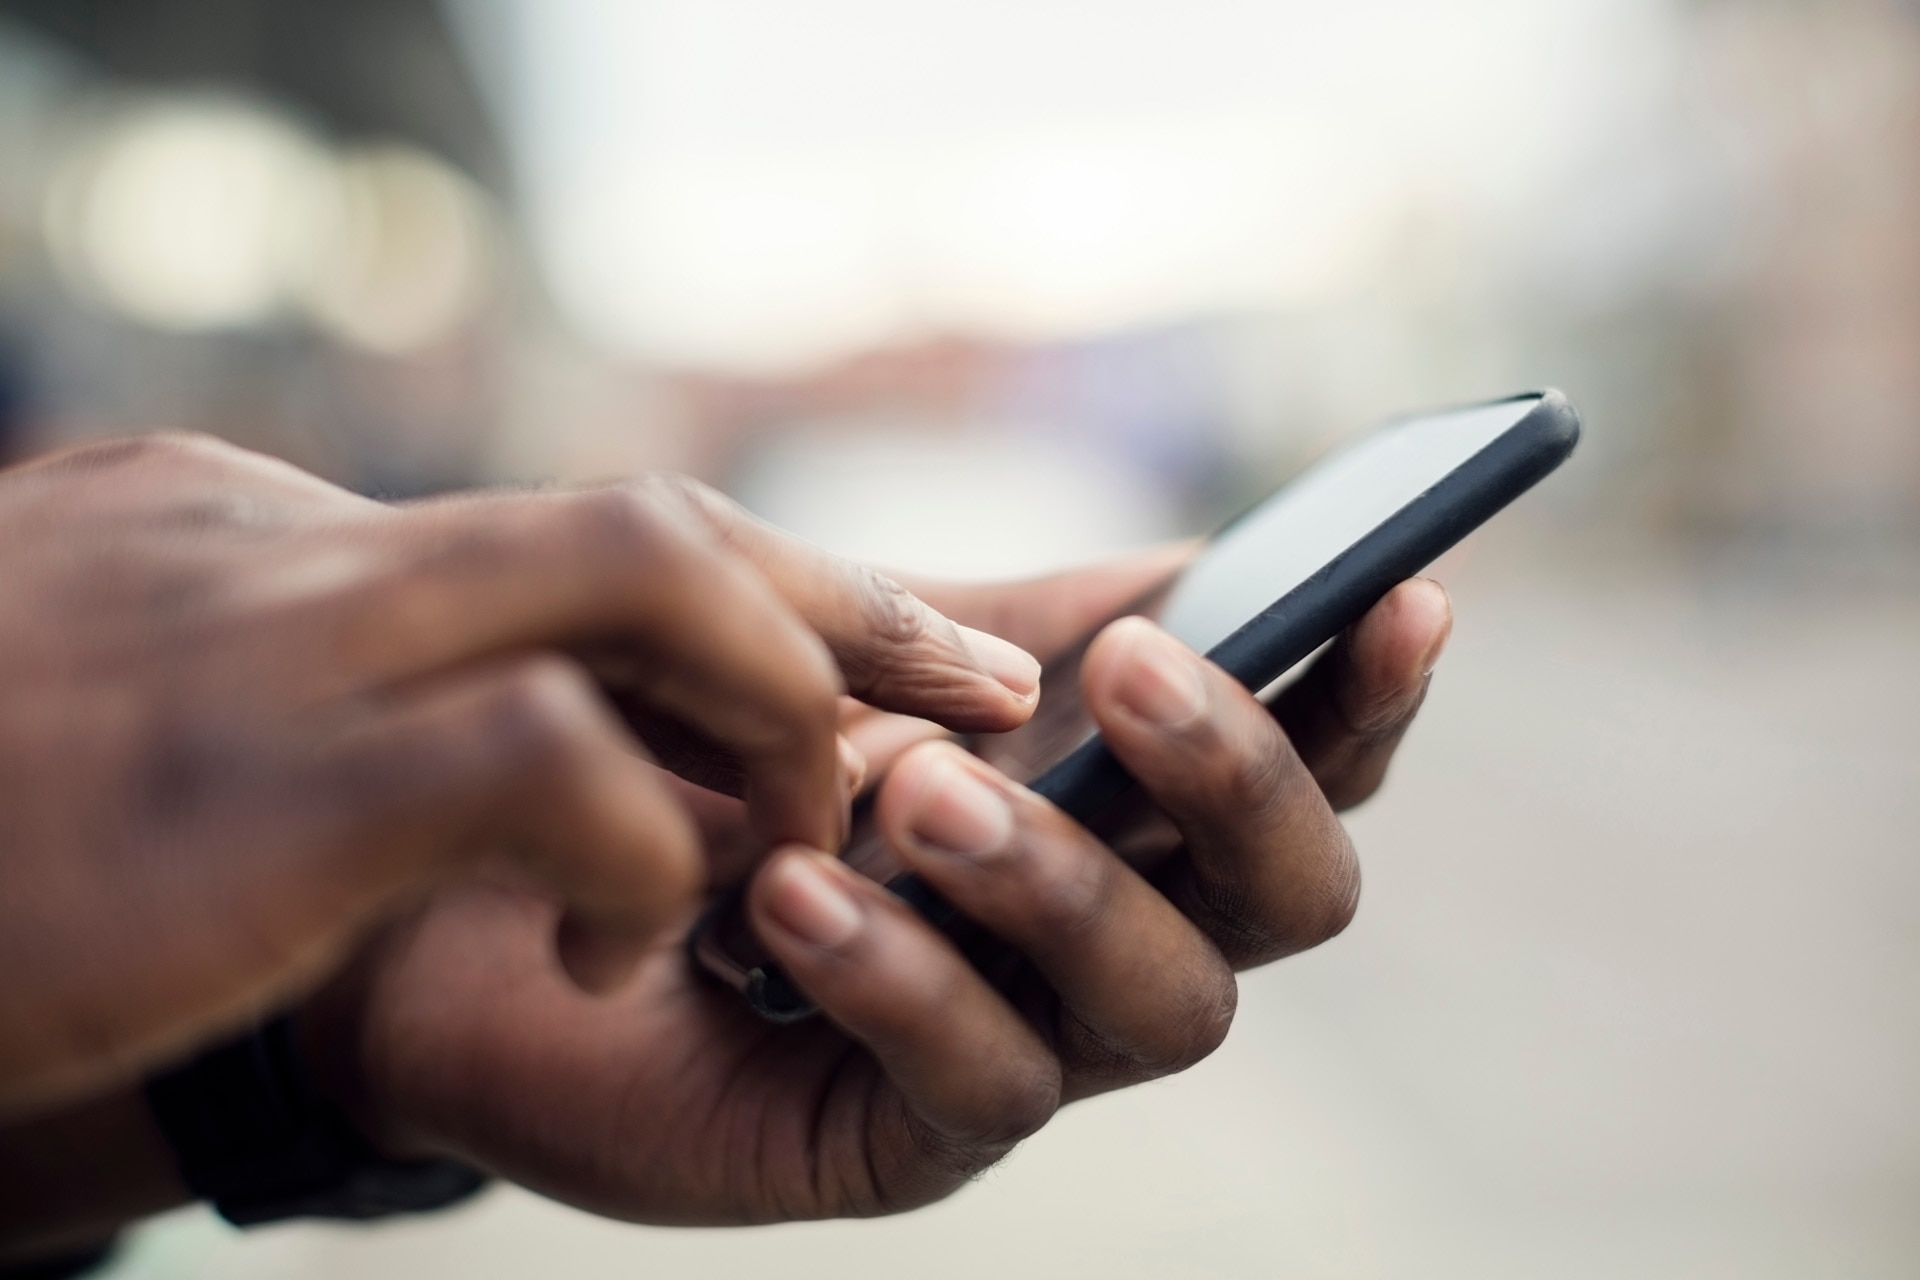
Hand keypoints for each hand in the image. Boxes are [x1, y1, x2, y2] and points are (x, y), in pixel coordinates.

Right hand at [0, 435, 1038, 1116]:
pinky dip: (637, 847)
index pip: (590, 523)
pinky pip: (545, 761)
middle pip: (660, 522)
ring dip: (772, 718)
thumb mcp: (154, 720)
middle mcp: (298, 555)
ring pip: (640, 588)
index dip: (781, 588)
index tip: (914, 649)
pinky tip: (609, 951)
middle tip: (971, 706)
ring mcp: (279, 656)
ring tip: (779, 855)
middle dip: (844, 616)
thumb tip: (504, 736)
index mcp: (277, 541)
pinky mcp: (256, 793)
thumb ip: (316, 691)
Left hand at [306, 553, 1450, 1223]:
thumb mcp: (852, 654)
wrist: (504, 885)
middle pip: (1292, 898)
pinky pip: (978, 1081)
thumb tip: (1187, 574)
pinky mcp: (912, 1138)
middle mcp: (1116, 931)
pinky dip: (905, 974)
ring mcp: (1031, 1043)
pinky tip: (793, 894)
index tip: (1402, 592)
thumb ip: (1006, 623)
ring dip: (1062, 880)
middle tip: (1129, 676)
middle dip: (1239, 780)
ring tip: (920, 790)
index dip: (1370, 690)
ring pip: (1166, 1002)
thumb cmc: (702, 746)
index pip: (1307, 761)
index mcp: (1129, 806)